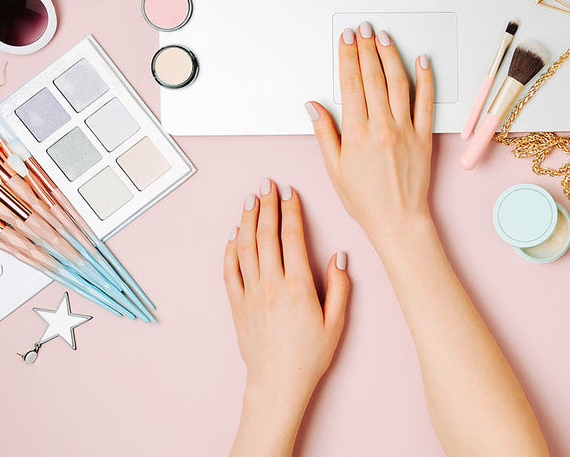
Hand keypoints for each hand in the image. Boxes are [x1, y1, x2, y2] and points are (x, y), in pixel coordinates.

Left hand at [224, 180, 349, 405]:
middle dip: (267, 206)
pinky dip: (229, 250)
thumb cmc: (309, 356)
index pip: (292, 238)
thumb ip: (340, 287)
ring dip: (247, 221)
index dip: (291, 212)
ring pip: (245, 248)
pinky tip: (233, 235)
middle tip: (267, 185)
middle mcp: (271, 286)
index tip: (290, 194)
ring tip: (250, 200)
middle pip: (266, 236)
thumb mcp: (336, 323)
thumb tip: (339, 256)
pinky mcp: (237, 306)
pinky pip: (229, 271)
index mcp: (298, 287)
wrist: (278, 383)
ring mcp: (251, 295)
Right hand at [306, 22, 434, 242]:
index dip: (348, 57)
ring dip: (390, 56)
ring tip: (384, 38)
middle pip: (373, 77)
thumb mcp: (335, 169)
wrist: (398, 221)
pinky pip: (426, 102)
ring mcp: (405, 130)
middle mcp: (382, 127)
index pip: (351, 84)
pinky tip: (422, 61)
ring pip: (398, 83)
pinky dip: (425, 79)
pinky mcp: (424, 137)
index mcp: (357, 134)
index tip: (346, 40)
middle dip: (366, 48)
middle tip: (363, 29)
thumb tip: (314, 106)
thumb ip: (325, 133)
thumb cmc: (366, 201)